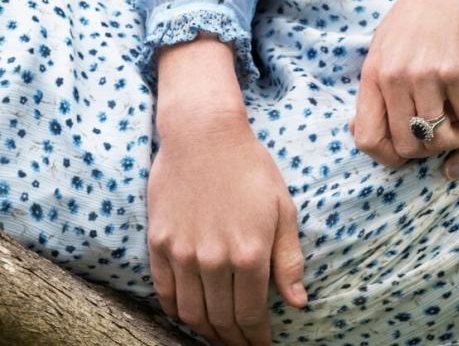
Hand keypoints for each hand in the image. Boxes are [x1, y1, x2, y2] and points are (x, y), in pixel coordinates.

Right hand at [148, 107, 305, 345]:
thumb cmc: (250, 167)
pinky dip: (177, 313)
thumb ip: (288, 258)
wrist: (204, 135)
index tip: (262, 345)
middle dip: (233, 341)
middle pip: (221, 320)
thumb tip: (298, 302)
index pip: (251, 314)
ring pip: (192, 313)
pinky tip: (190, 316)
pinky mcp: (159, 245)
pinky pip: (166, 294)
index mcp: (250, 252)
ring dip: (206, 332)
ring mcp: (183, 254)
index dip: (256, 337)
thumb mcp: (282, 207)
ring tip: (219, 338)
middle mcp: (214, 259)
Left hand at [351, 0, 458, 169]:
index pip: (367, 137)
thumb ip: (381, 78)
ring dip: (456, 138)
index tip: (410, 150)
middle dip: (428, 150)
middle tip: (444, 137)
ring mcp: (425, 74)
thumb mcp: (391, 39)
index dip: (389, 155)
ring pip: (438, 136)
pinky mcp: (457, 69)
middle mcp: (394, 76)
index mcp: (374, 71)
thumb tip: (366, 122)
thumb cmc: (426, 6)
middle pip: (406, 144)